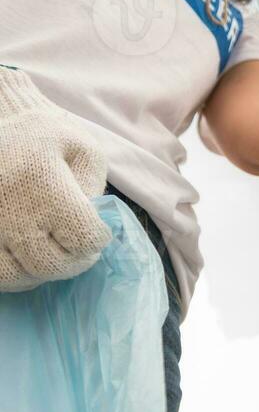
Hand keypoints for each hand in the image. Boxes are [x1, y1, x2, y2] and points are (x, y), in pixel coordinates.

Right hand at [0, 67, 110, 290]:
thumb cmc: (44, 135)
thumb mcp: (83, 148)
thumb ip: (94, 188)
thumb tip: (89, 223)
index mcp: (42, 185)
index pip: (84, 239)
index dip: (98, 239)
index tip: (96, 229)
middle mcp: (8, 209)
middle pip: (50, 265)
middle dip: (73, 262)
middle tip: (76, 247)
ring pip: (14, 276)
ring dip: (39, 273)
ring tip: (48, 253)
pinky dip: (10, 274)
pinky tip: (21, 258)